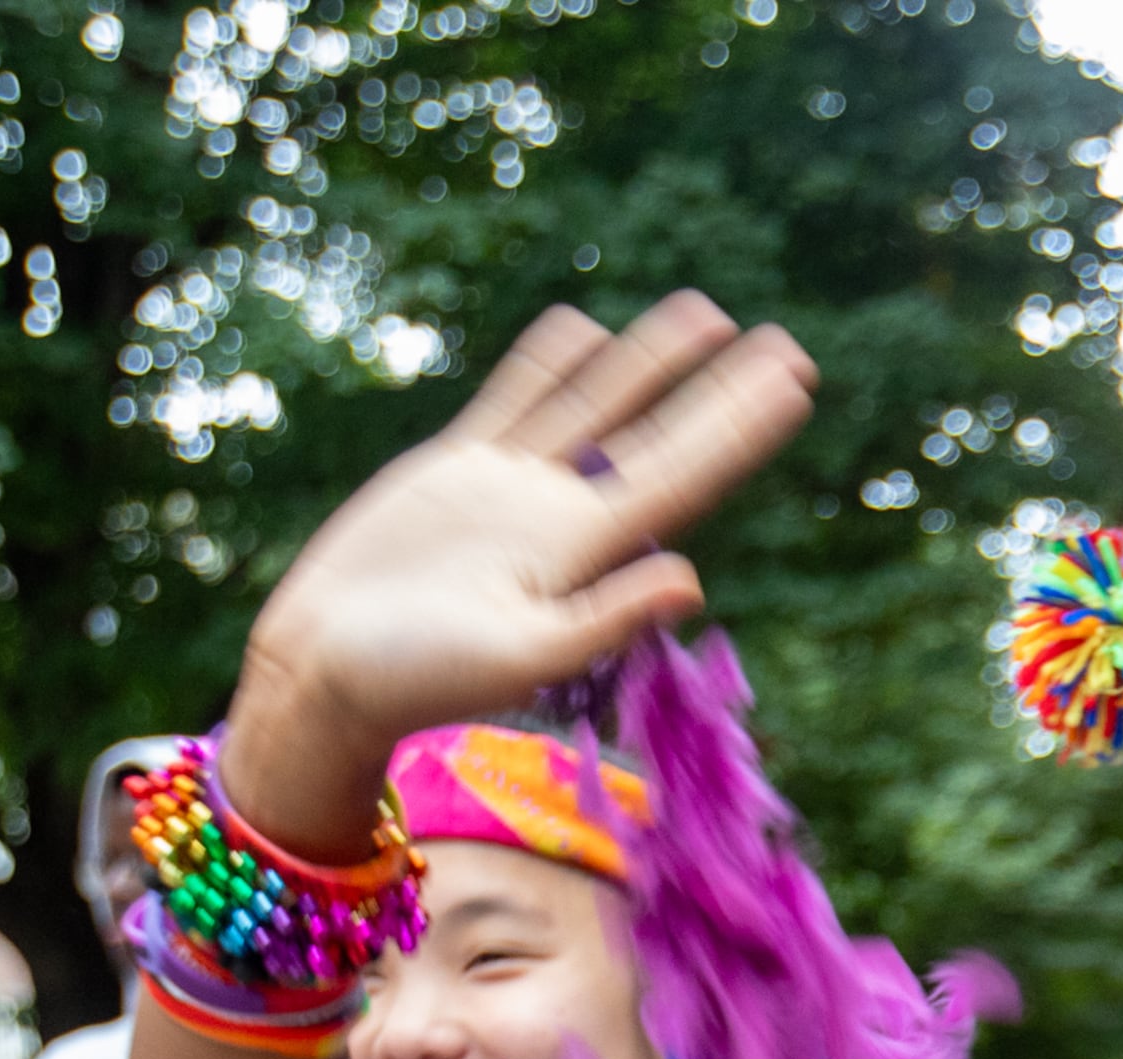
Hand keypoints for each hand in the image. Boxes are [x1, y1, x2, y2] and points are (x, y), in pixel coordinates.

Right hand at [224, 294, 818, 853]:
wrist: (327, 673)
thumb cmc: (417, 681)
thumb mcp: (520, 656)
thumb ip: (605, 618)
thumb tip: (693, 581)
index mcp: (587, 555)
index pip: (684, 477)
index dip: (739, 430)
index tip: (795, 385)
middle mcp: (562, 515)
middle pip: (659, 433)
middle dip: (721, 390)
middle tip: (789, 345)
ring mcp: (511, 487)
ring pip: (596, 402)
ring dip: (651, 360)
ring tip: (708, 313)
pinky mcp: (454, 470)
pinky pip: (517, 401)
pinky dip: (551, 362)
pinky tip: (587, 327)